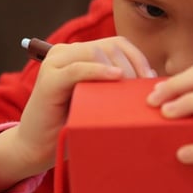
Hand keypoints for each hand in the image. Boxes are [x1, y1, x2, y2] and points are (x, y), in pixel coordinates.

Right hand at [0, 37, 153, 191]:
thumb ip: (118, 85)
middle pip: (110, 46)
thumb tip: (154, 78)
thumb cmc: (73, 125)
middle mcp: (66, 53)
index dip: (138, 58)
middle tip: (143, 90)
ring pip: (96, 52)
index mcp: (79, 54)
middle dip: (132, 66)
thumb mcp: (100, 101)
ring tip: (130, 91)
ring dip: (119, 70)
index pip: (117, 44)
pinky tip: (116, 77)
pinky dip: (98, 71)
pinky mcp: (48, 80)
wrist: (38, 149)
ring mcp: (55, 64)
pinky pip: (78, 68)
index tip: (151, 81)